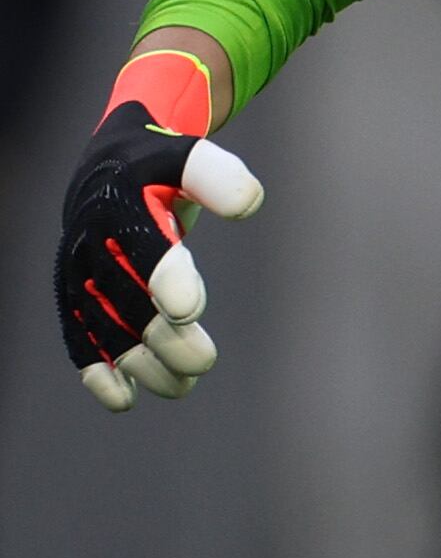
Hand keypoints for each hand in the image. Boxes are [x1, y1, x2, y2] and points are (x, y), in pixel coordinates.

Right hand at [55, 62, 263, 411]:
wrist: (110, 168)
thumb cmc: (160, 164)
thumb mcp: (188, 158)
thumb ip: (217, 176)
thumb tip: (247, 204)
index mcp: (118, 204)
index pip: (141, 246)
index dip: (165, 277)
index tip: (188, 309)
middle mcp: (91, 243)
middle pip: (126, 299)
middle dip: (161, 336)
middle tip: (203, 362)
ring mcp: (79, 273)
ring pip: (104, 328)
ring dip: (139, 363)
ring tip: (182, 387)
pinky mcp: (76, 297)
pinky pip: (80, 338)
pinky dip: (98, 371)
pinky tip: (124, 400)